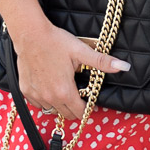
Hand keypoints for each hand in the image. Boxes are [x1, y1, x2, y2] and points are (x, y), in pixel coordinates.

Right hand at [13, 18, 130, 121]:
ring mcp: (36, 95)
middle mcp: (50, 98)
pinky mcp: (25, 90)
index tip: (91, 102)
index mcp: (65, 91)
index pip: (80, 113)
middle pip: (66, 114)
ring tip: (65, 91)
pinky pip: (38, 104)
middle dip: (75, 109)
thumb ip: (102, 62)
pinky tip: (49, 89)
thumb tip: (124, 67)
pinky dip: (45, 101)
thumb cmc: (55, 41)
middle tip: (79, 96)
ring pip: (52, 110)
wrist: (30, 34)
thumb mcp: (81, 51)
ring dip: (60, 105)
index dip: (88, 109)